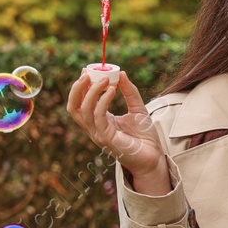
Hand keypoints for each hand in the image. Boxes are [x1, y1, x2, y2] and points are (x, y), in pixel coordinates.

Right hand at [66, 69, 166, 183]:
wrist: (154, 158)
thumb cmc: (145, 137)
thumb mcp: (138, 108)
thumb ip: (129, 92)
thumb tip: (121, 73)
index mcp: (98, 120)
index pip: (80, 102)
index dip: (80, 86)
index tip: (87, 70)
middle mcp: (94, 127)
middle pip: (74, 107)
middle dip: (77, 89)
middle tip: (87, 73)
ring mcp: (98, 134)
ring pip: (83, 111)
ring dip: (92, 92)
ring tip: (105, 79)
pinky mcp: (106, 139)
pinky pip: (99, 117)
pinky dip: (103, 101)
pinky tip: (112, 90)